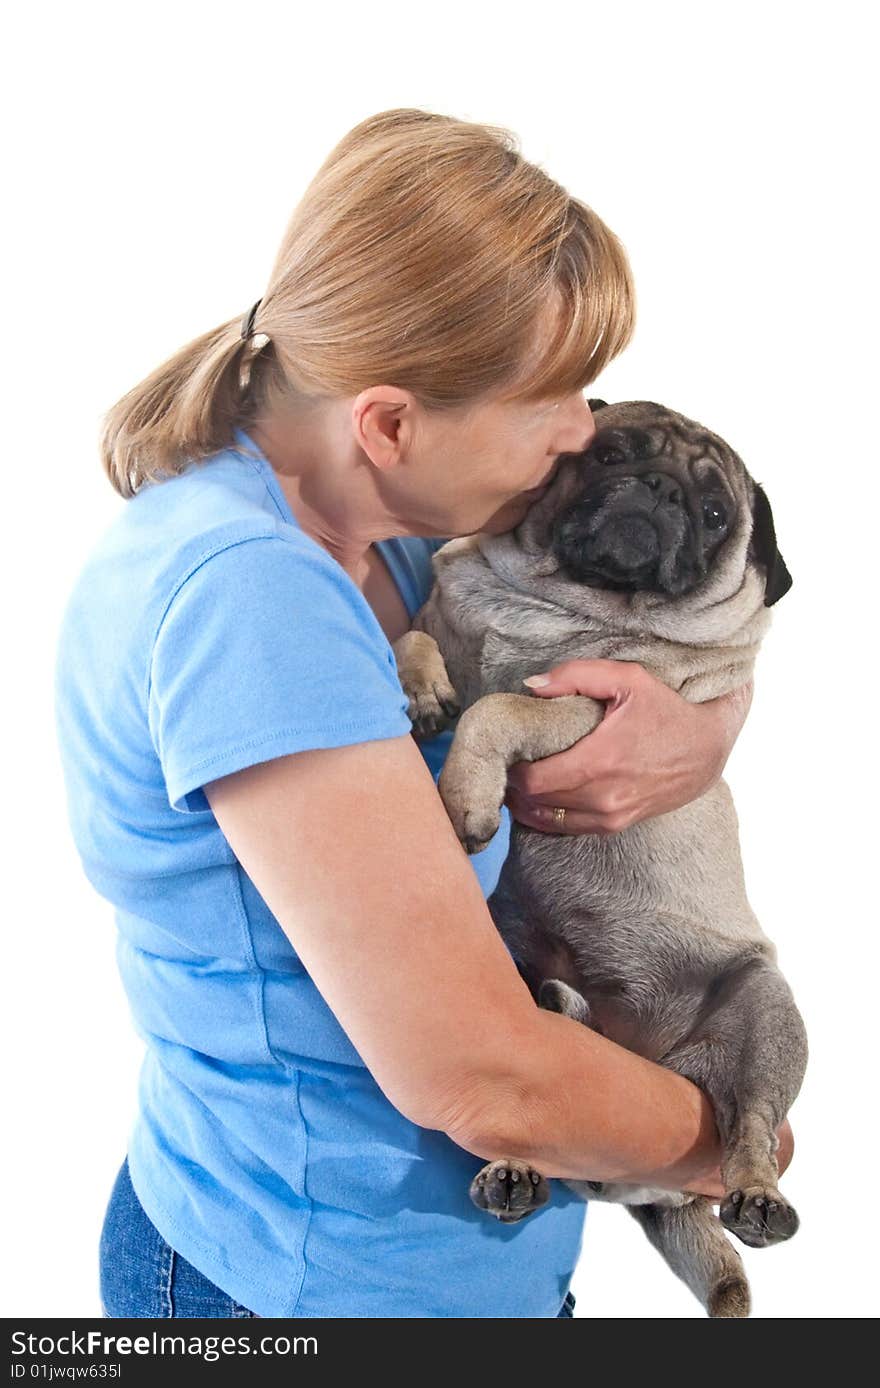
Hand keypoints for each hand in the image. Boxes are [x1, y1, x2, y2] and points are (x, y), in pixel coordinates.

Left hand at [505, 660, 752, 834]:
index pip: (533, 781)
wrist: (708, 749)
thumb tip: (531, 686)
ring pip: (548, 820)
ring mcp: (611, 816)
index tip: (506, 752)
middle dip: (514, 786)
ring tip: (517, 782)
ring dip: (527, 804)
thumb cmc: (667, 709)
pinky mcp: (618, 825)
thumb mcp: (628, 678)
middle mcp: (603, 798)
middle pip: (535, 803)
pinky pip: (569, 828)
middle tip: (506, 765)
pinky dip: (548, 816)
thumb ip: (576, 676)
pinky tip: (540, 799)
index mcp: (599, 762)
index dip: (511, 770)